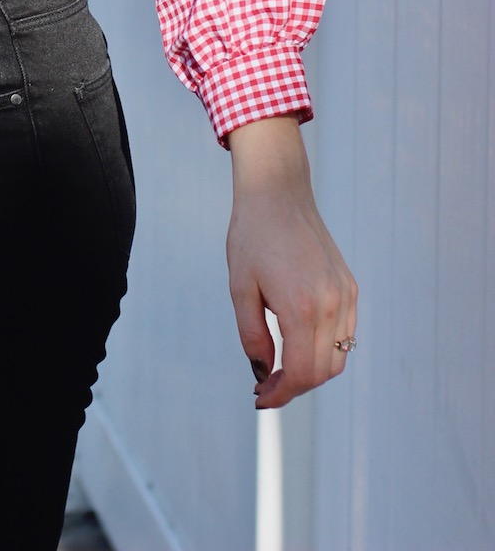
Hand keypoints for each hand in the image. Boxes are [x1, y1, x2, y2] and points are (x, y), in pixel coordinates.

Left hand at [225, 115, 357, 409]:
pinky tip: (298, 341)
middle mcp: (331, 304)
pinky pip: (345, 333)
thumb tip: (264, 372)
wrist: (277, 192)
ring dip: (312, 370)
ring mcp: (345, 295)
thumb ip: (252, 336)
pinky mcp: (349, 286)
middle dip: (295, 386)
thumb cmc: (252, 236)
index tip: (260, 397)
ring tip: (281, 366)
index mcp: (301, 307)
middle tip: (266, 385)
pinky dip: (326, 348)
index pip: (301, 374)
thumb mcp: (240, 288)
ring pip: (339, 357)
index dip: (281, 394)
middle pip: (323, 372)